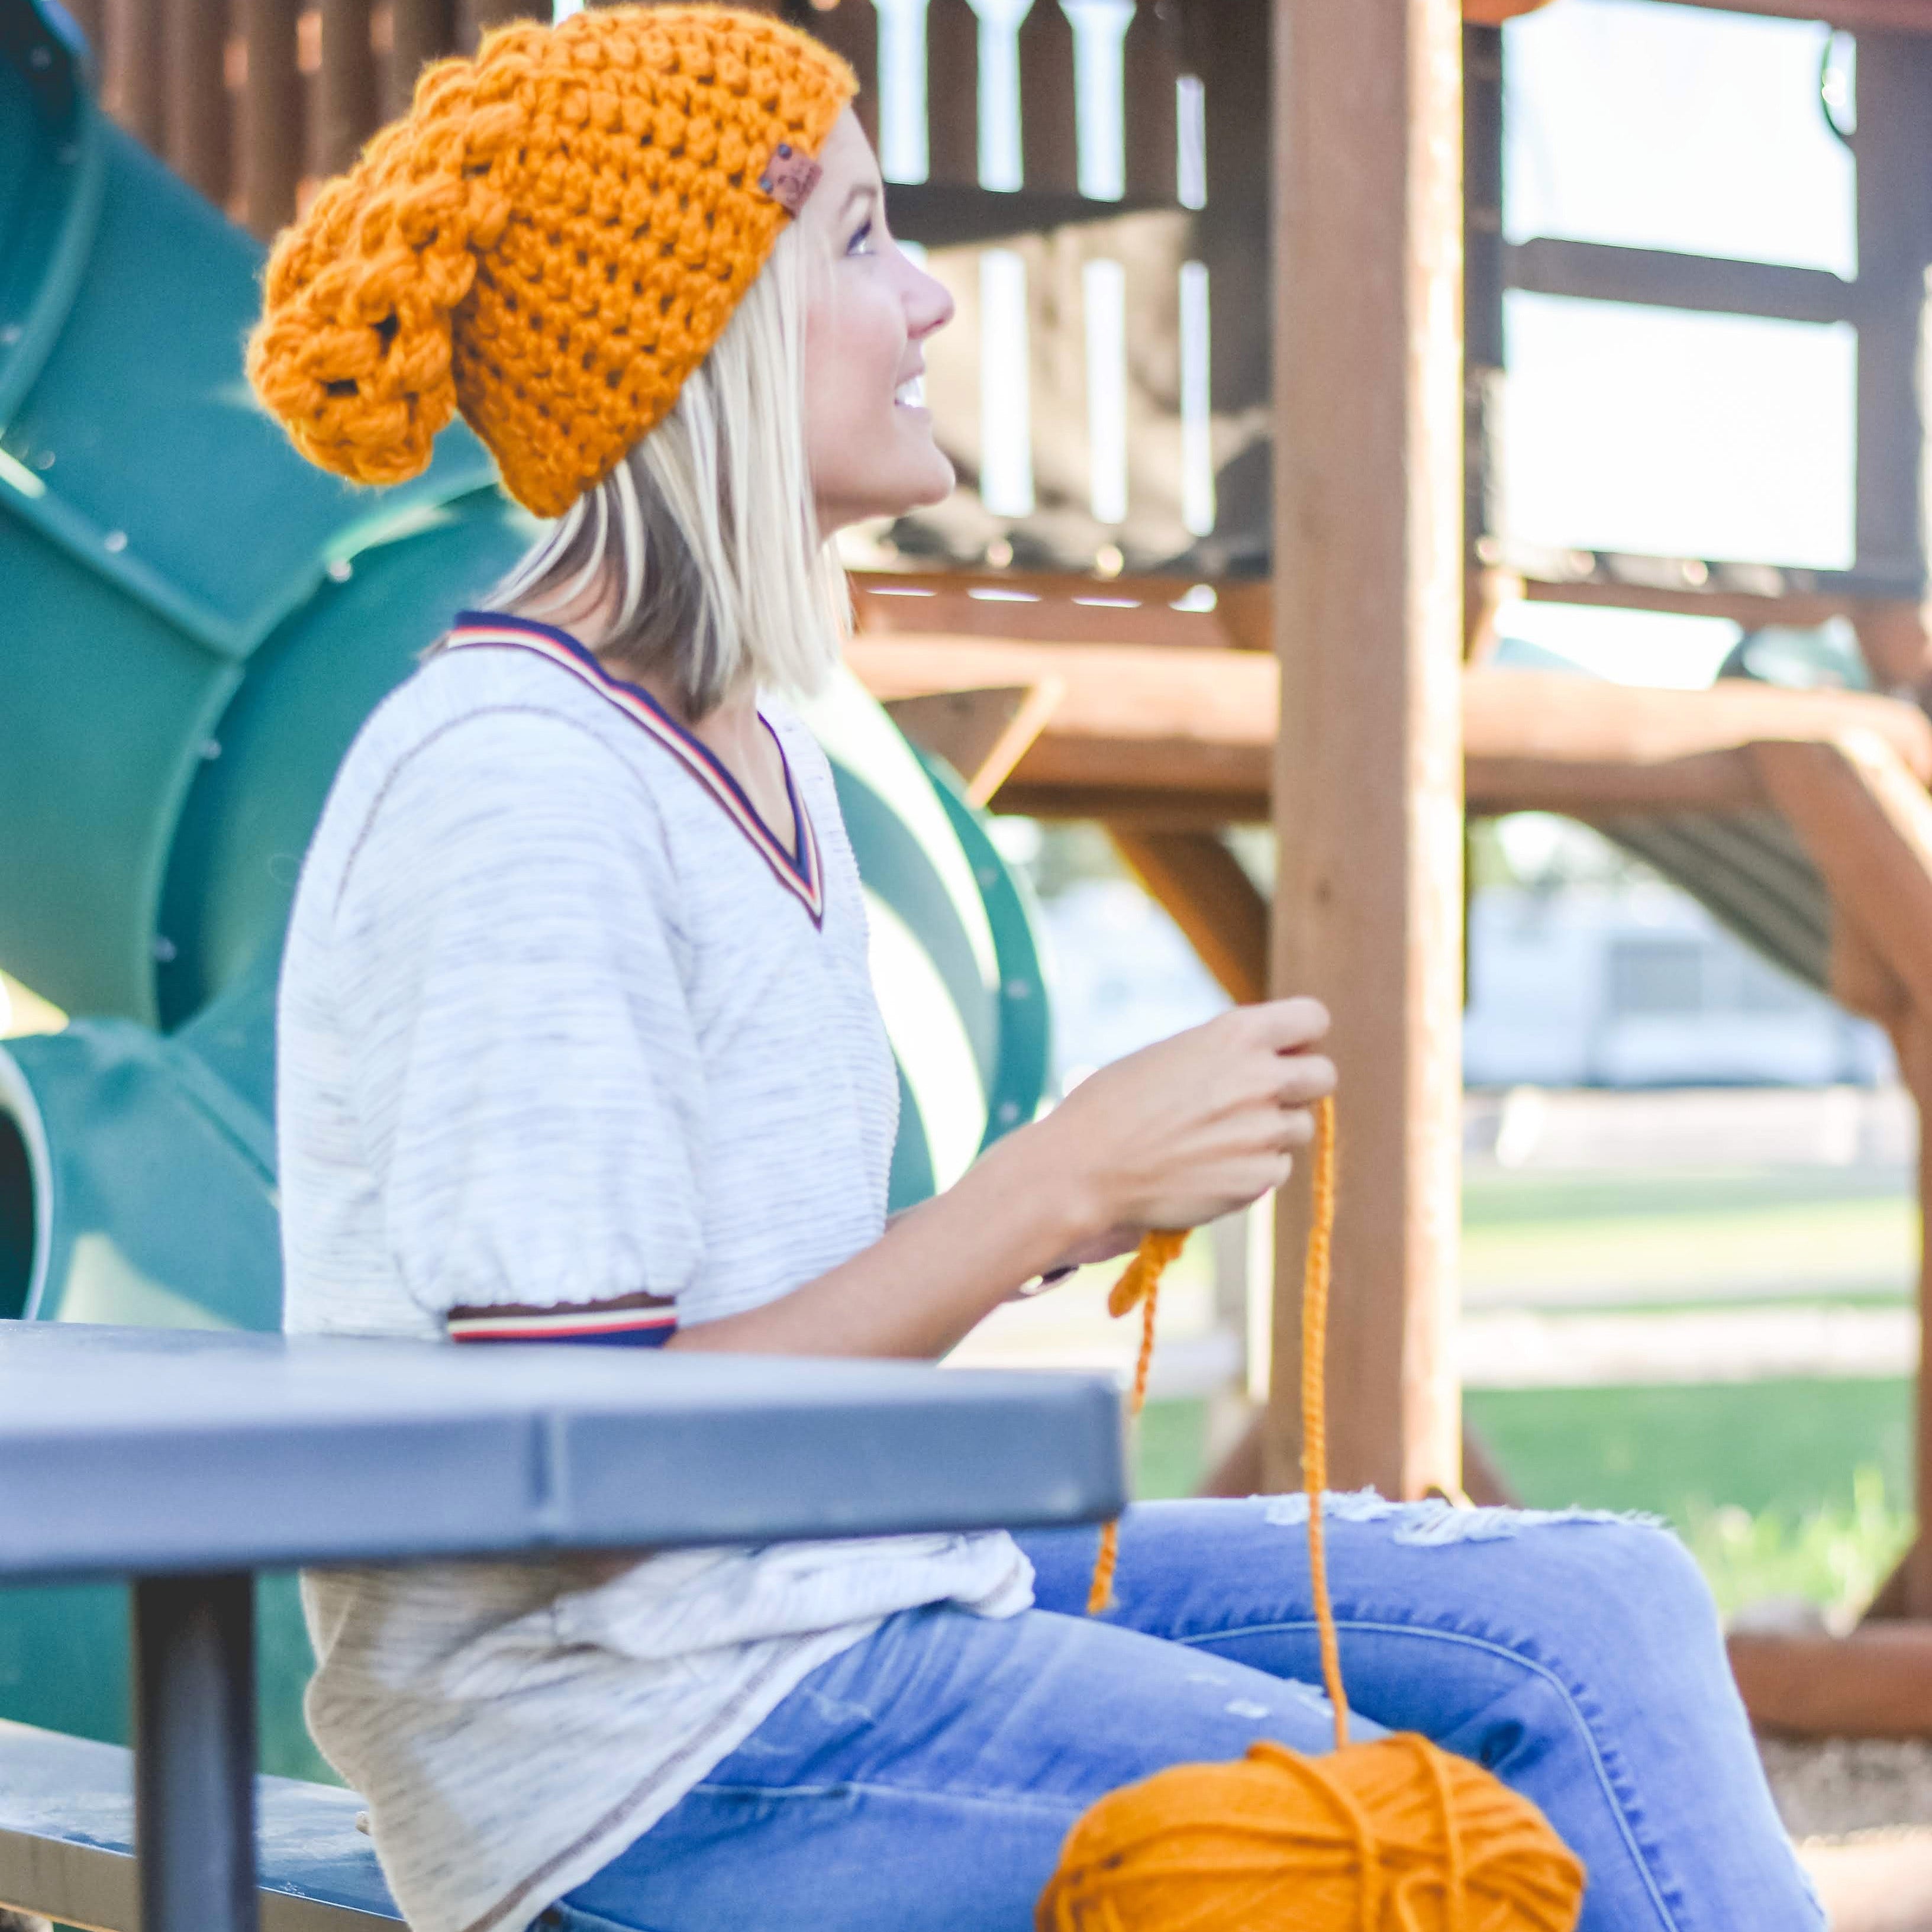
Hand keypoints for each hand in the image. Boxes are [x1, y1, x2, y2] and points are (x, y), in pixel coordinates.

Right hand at [1034, 999, 1333, 1241]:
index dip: (1300, 1037)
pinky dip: (1252, 1170)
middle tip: (1260, 1100)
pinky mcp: (1258, 1178)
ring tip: (1218, 1138)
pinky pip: (1278, 1169)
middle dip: (1299, 1087)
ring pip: (1300, 1128)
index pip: (1314, 1019)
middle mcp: (1260, 1077)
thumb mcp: (1174, 1053)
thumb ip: (1227, 1052)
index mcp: (1237, 1033)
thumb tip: (1265, 1060)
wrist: (1085, 1169)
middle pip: (1323, 1076)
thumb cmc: (1113, 1105)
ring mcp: (1264, 1131)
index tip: (1281, 1051)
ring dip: (1272, 1132)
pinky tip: (1209, 1168)